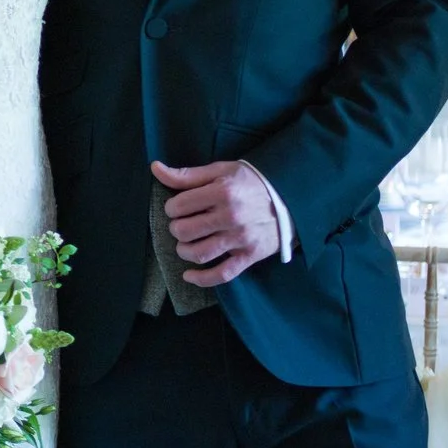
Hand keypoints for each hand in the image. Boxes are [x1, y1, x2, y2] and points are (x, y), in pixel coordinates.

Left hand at [153, 159, 281, 287]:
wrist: (292, 197)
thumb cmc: (252, 182)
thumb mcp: (221, 171)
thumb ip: (187, 175)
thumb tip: (156, 169)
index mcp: (222, 192)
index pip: (178, 206)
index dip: (172, 208)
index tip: (178, 208)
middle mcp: (231, 217)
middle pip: (184, 231)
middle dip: (177, 229)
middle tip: (183, 225)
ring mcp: (241, 238)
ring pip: (199, 254)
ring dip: (184, 251)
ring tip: (186, 244)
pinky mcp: (250, 255)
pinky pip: (222, 274)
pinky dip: (202, 279)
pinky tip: (189, 275)